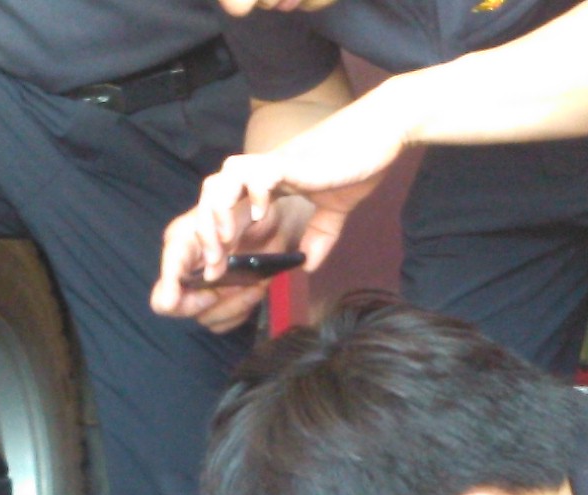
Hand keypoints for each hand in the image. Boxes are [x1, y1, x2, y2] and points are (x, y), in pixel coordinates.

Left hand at [150, 87, 415, 323]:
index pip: (227, 207)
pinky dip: (252, 194)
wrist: (382, 131)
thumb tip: (309, 266)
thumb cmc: (359, 162)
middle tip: (214, 266)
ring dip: (218, 213)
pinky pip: (256, 173)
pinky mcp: (291, 160)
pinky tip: (260, 215)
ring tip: (226, 241)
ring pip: (223, 180)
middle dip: (205, 231)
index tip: (218, 269)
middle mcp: (263, 172)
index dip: (216, 237)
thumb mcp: (337, 210)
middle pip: (212, 193)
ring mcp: (274, 164)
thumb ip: (321, 236)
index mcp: (269, 183)